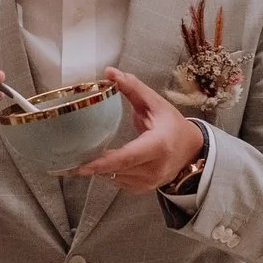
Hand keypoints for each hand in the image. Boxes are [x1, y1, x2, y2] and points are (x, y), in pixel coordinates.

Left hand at [72, 67, 202, 193]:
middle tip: (70, 159)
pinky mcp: (144, 189)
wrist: (192, 150)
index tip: (81, 164)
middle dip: (93, 166)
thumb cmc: (173, 124)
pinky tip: (102, 163)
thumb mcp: (155, 103)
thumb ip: (132, 87)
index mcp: (159, 145)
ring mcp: (150, 182)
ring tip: (83, 158)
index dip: (103, 163)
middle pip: (118, 170)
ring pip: (116, 178)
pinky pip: (120, 182)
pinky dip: (109, 173)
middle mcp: (155, 168)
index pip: (127, 157)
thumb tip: (109, 72)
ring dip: (99, 169)